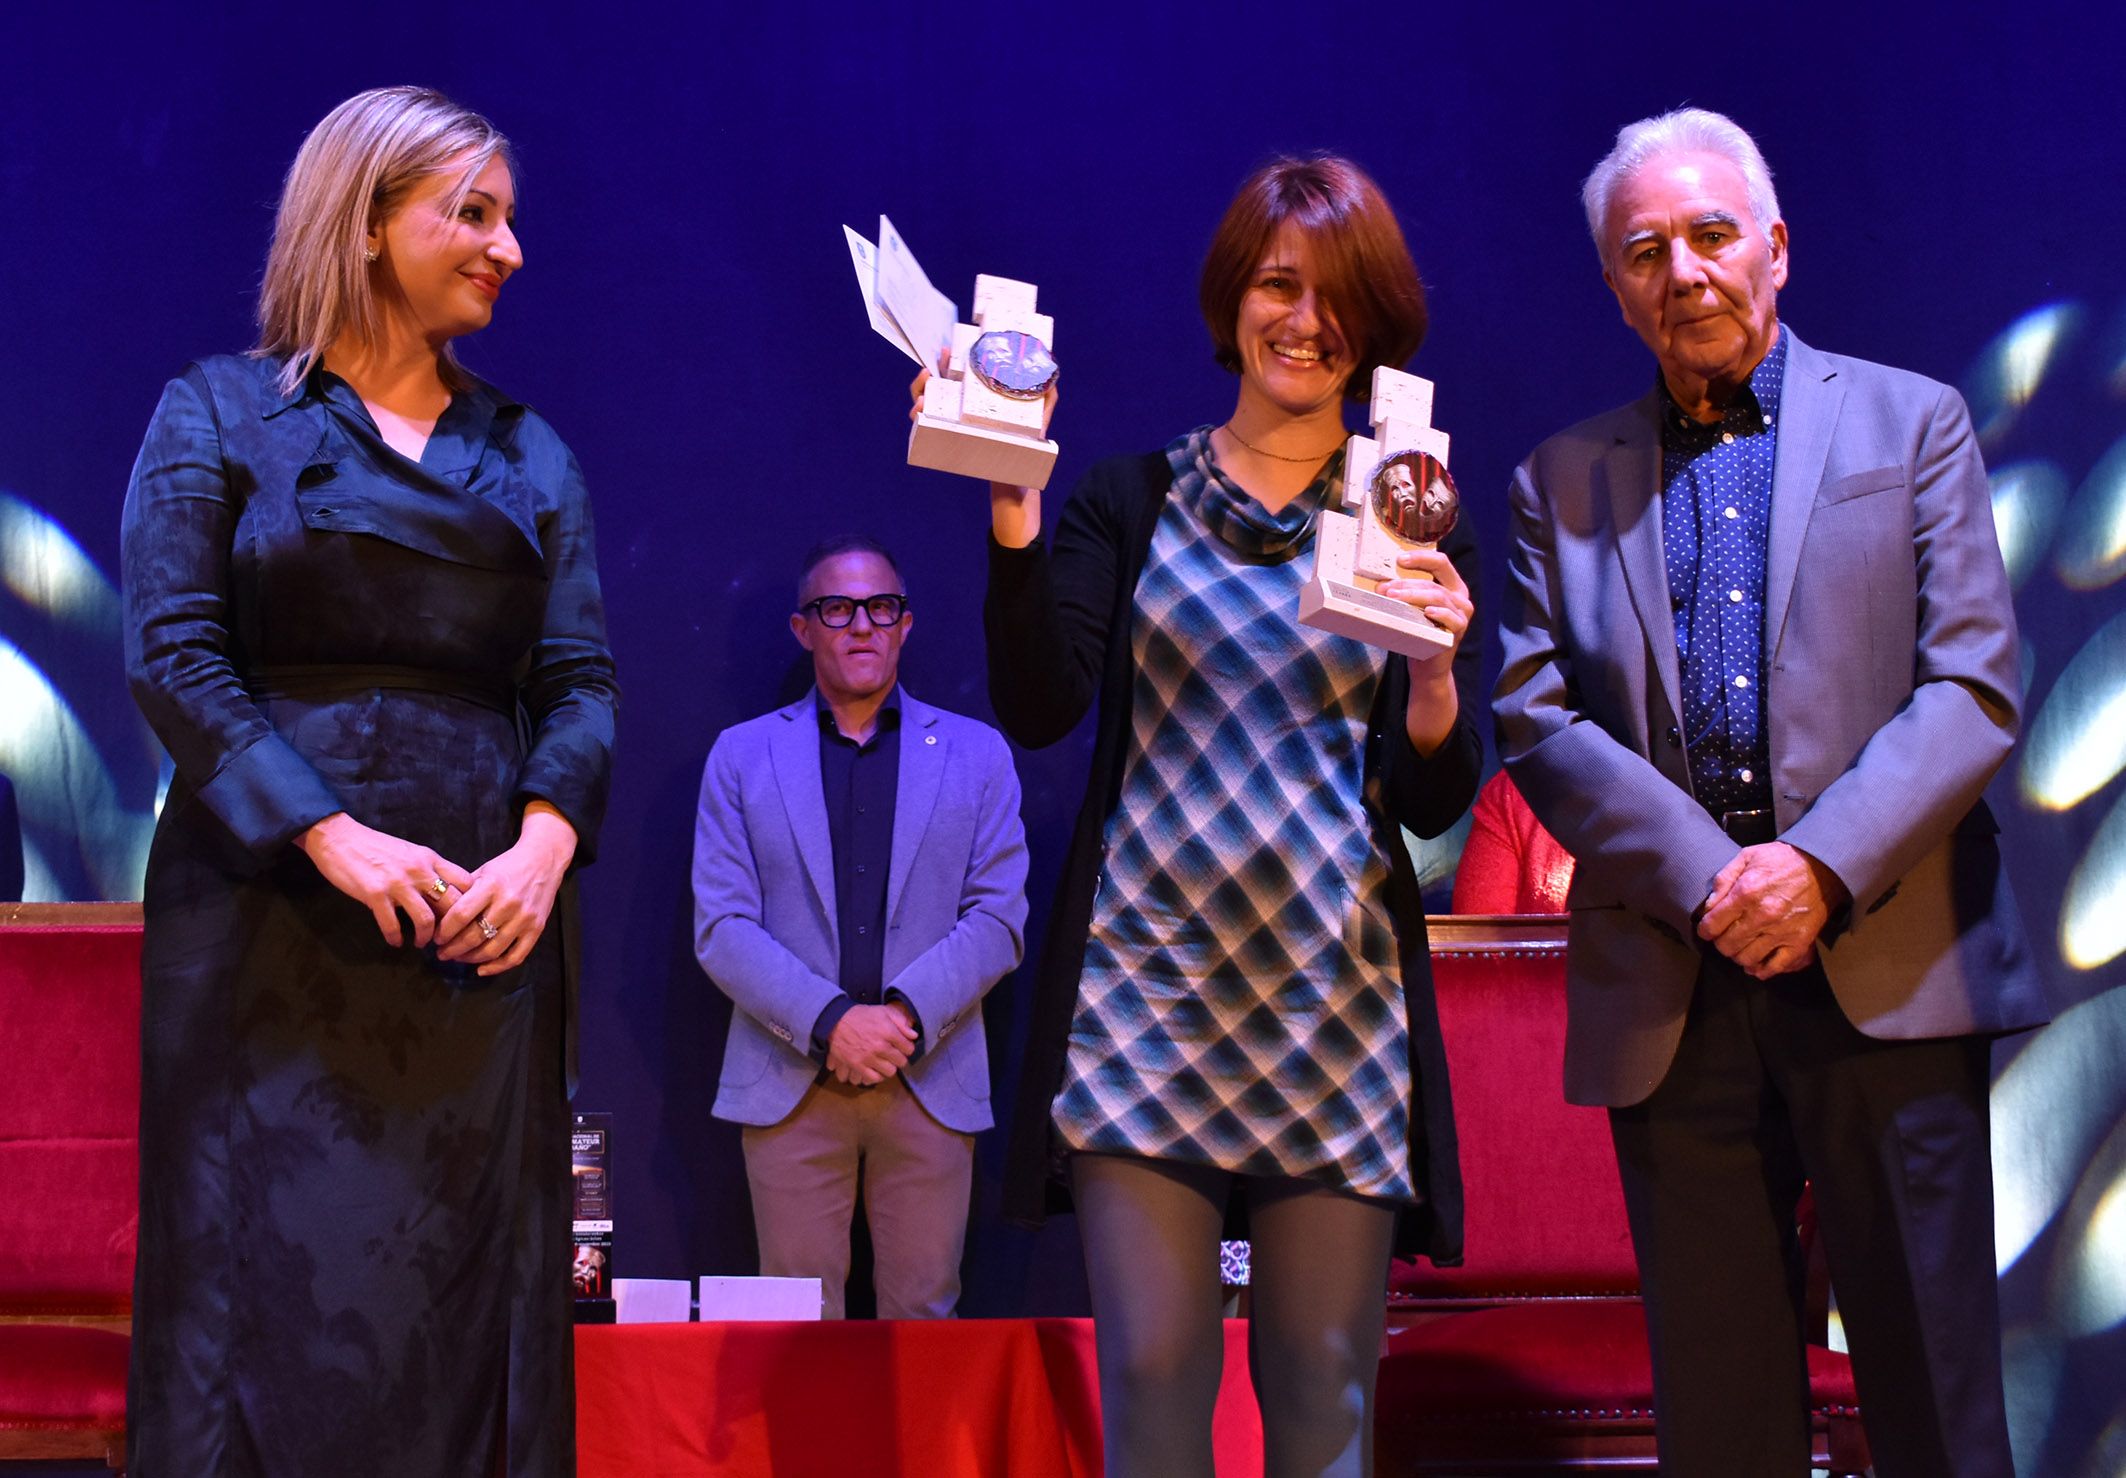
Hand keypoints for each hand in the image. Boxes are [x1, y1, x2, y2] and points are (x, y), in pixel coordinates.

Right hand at [297, 812, 473, 947]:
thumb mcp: (410, 852)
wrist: (339, 838)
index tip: (467, 918)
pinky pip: (392, 925)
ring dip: (426, 937)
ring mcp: (398, 883)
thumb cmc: (375, 846)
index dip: (472, 903)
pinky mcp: (375, 895)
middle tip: (447, 939)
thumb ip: (428, 869)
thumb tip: (445, 893)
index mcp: (430, 859)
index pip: (465, 882)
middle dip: (453, 927)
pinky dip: (396, 938)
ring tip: (422, 943)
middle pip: (452, 904)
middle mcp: (419, 870)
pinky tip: (396, 942)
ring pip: (426, 919)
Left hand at [436, 801, 577, 975]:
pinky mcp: (537, 928)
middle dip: (453, 949)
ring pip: (492, 950)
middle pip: (474, 936)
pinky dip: (497, 967)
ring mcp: (524, 918)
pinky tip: (481, 969)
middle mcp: (509, 903)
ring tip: (458, 958)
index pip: (461, 915)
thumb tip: (439, 918)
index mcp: (492, 886)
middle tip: (442, 952)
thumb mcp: (483, 872)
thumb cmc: (508, 866)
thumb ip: (464, 893)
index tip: (436, 938)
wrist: (543, 861)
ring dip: (470, 959)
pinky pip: (516, 956)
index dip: (444, 931)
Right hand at [826, 1003, 916, 1085]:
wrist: (836, 1021)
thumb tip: (913, 1035)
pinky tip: (875, 1069)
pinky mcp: (857, 1066)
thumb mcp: (883, 1011)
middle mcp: (880, 1046)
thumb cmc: (861, 1015)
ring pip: (889, 1072)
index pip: (909, 1048)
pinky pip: (873, 1078)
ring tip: (885, 1062)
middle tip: (894, 1055)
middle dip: (899, 1058)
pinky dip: (876, 1076)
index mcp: (888, 1031)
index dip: (907, 1047)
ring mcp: (868, 1058)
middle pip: (901, 1062)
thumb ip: (901, 1021)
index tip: (902, 1046)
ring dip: (889, 1068)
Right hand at [908, 354, 1059, 433]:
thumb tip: (1052, 378)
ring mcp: (951, 423)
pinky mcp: (946, 438)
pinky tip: (918, 412)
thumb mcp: (1039, 417)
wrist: (1017, 476)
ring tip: (922, 395)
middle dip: (924, 377)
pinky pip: (924, 426)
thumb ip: (1046, 397)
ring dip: (917, 394)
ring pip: (923, 403)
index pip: (956, 374)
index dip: (947, 361)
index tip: (945, 349)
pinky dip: (918, 417)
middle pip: (933, 387)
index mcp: (976, 398)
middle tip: (927, 372)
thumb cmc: (1027, 445)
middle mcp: (959, 408)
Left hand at [1379, 547, 1472, 672]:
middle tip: (1385, 589)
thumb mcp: (1412, 609)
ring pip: (1438, 597)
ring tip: (1393, 598)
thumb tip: (1380, 586)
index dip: (1421, 558)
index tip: (1399, 560)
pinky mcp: (1459, 630)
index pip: (1440, 563)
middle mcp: (1460, 598)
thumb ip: (1403, 594)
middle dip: (1407, 584)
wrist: (1427, 667)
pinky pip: (1450, 618)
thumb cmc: (1419, 633)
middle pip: (1433, 583)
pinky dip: (1438, 614)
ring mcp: (1462, 614)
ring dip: (1413, 596)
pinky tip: (1426, 612)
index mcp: (1452, 587)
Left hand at [1697, 842, 1848, 978]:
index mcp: (1746, 892)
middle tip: (1723, 937)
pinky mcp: (1799, 942)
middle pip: (1727, 945)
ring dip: (1737, 955)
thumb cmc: (1781, 861)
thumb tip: (1708, 907)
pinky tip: (1755, 965)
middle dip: (1720, 943)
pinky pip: (1775, 967)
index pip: (1712, 925)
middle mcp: (1763, 915)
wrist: (1822, 866)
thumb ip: (1723, 880)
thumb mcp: (1747, 857)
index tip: (1706, 929)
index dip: (1704, 930)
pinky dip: (1762, 970)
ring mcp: (1782, 931)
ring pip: (1746, 958)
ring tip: (1739, 946)